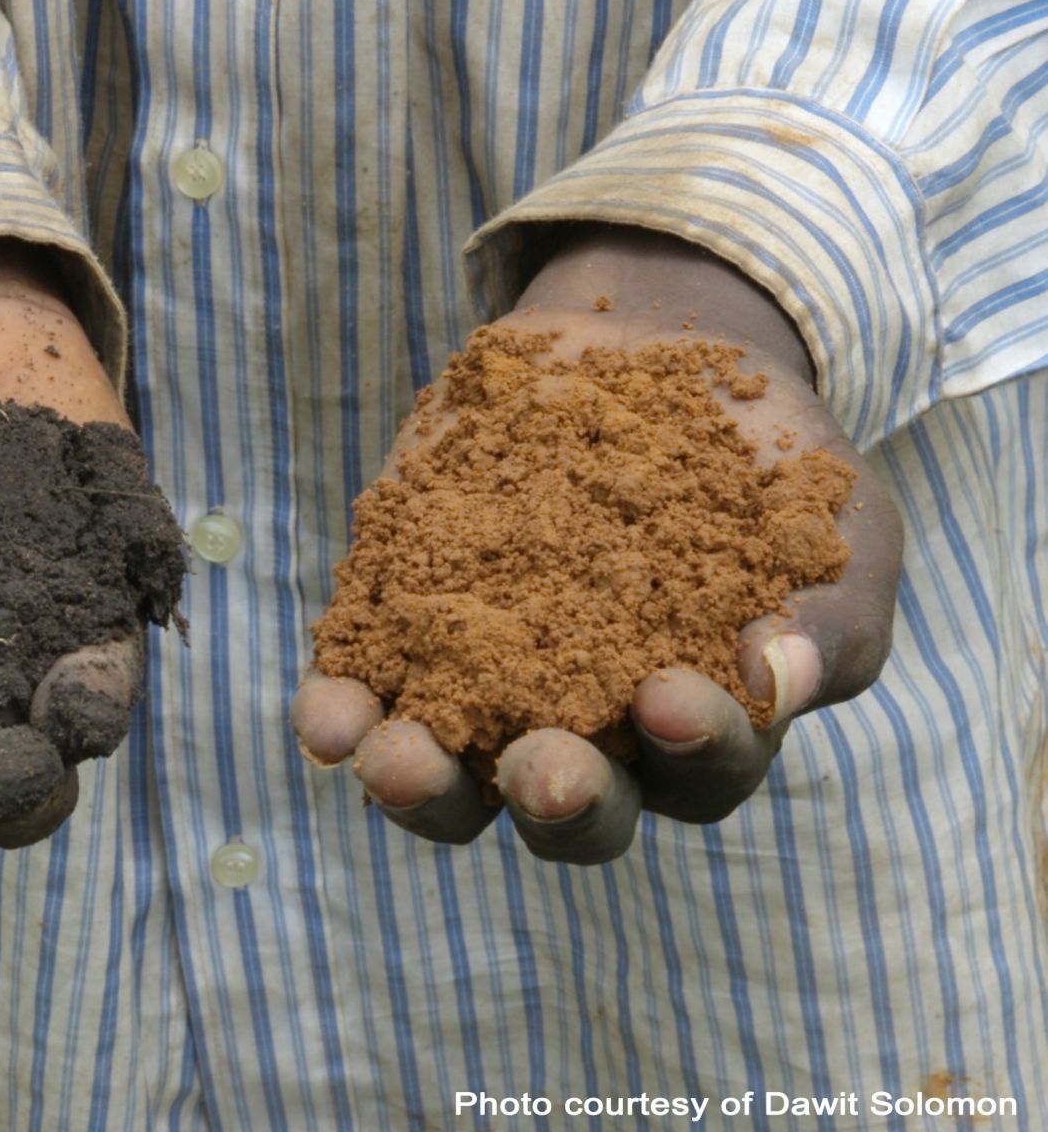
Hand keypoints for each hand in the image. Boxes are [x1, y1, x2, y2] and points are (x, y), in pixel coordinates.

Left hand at [293, 228, 902, 862]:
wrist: (650, 353)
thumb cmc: (761, 462)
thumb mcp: (829, 530)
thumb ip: (819, 617)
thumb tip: (775, 678)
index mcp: (697, 729)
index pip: (701, 774)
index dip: (694, 749)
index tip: (672, 695)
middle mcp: (588, 732)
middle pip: (567, 807)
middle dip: (555, 797)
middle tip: (543, 768)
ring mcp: (485, 688)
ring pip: (450, 777)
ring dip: (420, 781)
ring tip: (395, 758)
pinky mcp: (403, 628)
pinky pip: (365, 693)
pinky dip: (343, 711)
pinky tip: (330, 714)